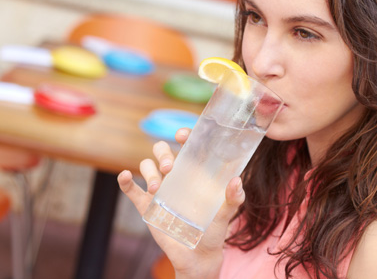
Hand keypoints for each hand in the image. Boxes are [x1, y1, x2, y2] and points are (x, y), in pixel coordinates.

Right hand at [117, 128, 245, 278]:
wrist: (198, 255)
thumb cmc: (214, 230)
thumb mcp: (225, 213)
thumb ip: (233, 198)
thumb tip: (236, 181)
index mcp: (194, 172)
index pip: (186, 146)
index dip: (182, 134)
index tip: (181, 135)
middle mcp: (175, 176)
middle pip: (162, 151)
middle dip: (163, 153)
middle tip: (169, 167)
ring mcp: (159, 189)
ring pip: (147, 166)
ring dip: (149, 172)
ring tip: (157, 189)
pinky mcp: (147, 205)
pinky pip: (131, 189)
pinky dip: (125, 181)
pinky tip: (125, 176)